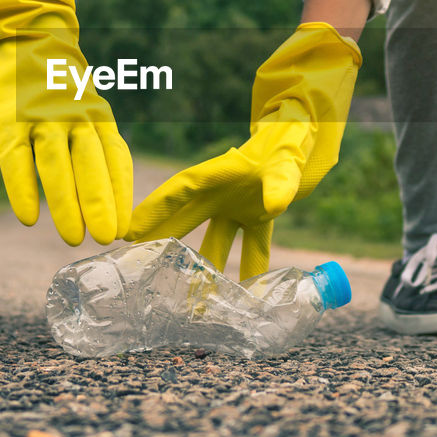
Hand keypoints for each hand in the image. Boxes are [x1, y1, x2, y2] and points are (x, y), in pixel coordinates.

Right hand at [0, 0, 131, 244]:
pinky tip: (28, 216)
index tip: (125, 229)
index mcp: (98, 117)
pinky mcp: (10, 116)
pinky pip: (16, 155)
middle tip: (106, 239)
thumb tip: (112, 205)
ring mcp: (42, 114)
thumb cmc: (61, 87)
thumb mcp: (89, 111)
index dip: (120, 194)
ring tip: (73, 238)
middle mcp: (75, 116)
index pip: (115, 158)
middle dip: (100, 203)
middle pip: (90, 163)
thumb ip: (98, 149)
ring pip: (57, 162)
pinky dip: (21, 186)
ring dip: (66, 201)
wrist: (28, 34)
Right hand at [127, 23, 360, 279]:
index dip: (154, 211)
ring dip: (205, 268)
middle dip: (162, 241)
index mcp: (217, 173)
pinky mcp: (258, 218)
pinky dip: (249, 270)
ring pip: (214, 241)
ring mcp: (237, 207)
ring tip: (188, 299)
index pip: (179, 192)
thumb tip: (275, 206)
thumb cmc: (288, 141)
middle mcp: (221, 193)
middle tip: (137, 266)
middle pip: (184, 219)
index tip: (131, 230)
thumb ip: (279, 181)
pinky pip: (251, 247)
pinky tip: (245, 297)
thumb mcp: (284, 160)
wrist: (304, 138)